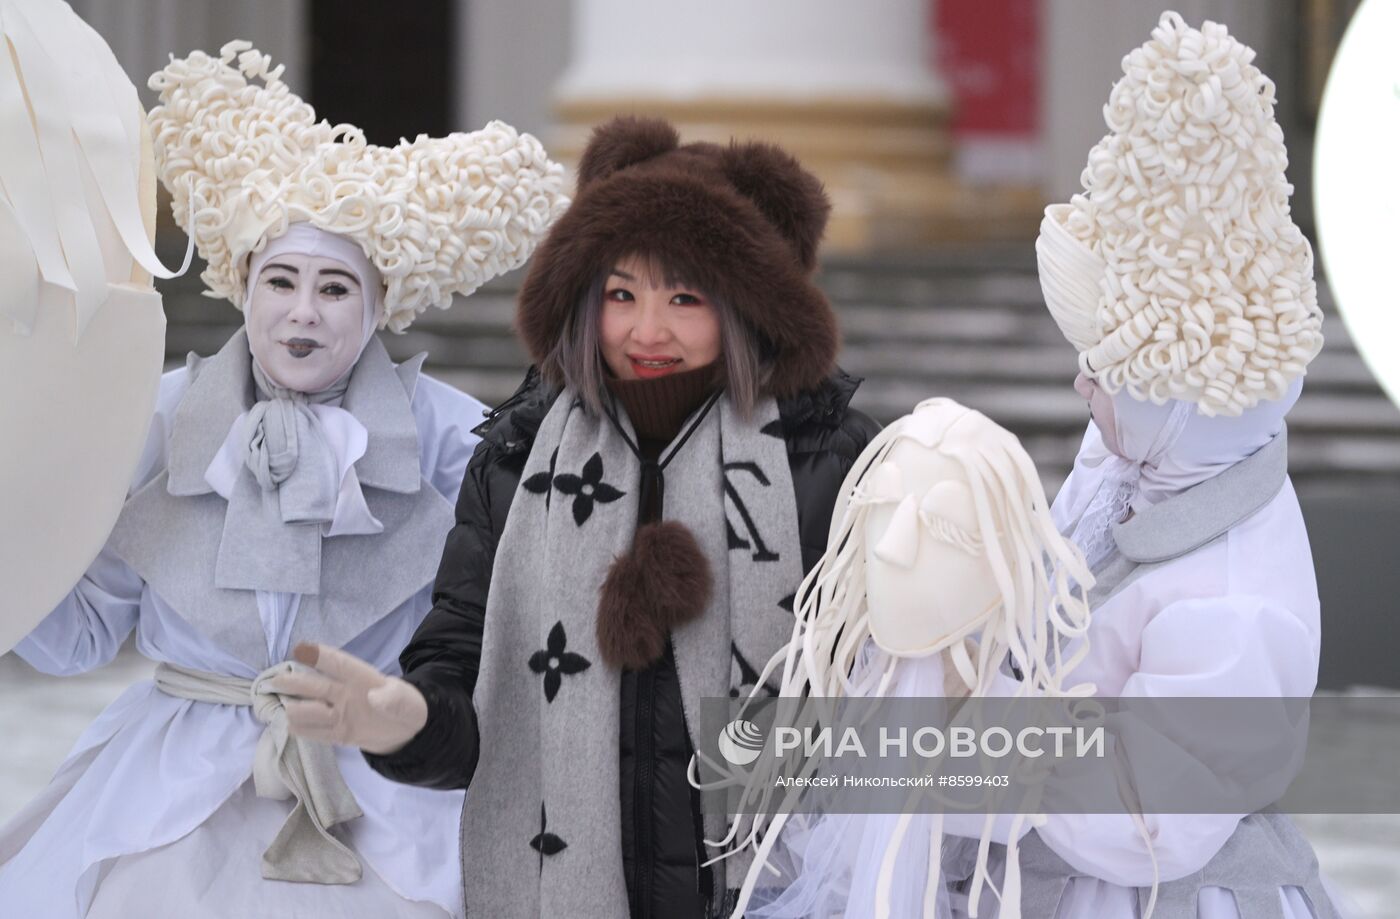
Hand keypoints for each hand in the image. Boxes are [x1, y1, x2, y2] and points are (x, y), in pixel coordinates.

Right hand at [271, 643, 427, 754]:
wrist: (406, 731)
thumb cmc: (407, 707)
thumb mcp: (410, 704)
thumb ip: (396, 699)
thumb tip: (376, 697)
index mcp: (363, 679)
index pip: (339, 664)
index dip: (321, 656)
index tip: (299, 649)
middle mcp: (344, 693)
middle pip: (314, 685)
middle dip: (295, 681)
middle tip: (275, 681)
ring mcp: (337, 713)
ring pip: (307, 707)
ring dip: (297, 709)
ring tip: (289, 713)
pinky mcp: (335, 733)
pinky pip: (311, 731)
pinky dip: (299, 728)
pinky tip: (289, 726)